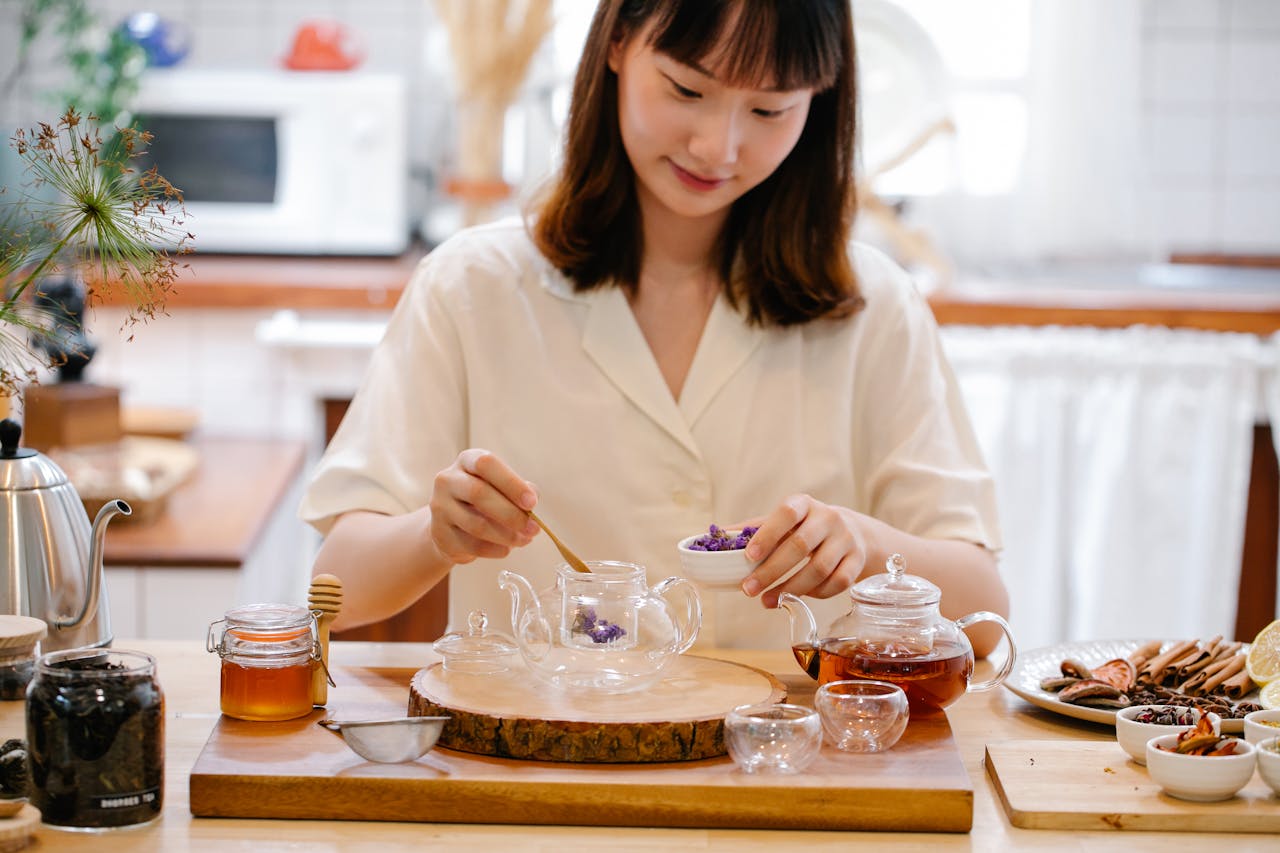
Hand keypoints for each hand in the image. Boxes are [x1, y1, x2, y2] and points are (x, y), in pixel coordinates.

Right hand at [428, 448, 539, 563]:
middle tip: (533, 528)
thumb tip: (532, 499)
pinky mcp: (440, 534)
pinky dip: (495, 550)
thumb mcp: (502, 487)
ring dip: (507, 536)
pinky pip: (472, 545)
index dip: (511, 483)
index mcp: (466, 461)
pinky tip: (507, 549)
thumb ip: (520, 489)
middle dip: (511, 514)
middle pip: (478, 493)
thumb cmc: (485, 500)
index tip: (532, 502)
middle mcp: (447, 480)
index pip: (486, 464)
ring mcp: (440, 507)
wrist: (452, 526)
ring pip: (477, 524)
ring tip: (525, 539)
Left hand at [739, 494, 870, 607]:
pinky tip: (797, 597)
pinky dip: (815, 593)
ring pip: (819, 569)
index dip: (768, 534)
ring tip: (767, 601)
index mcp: (804, 504)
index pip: (787, 514)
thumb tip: (714, 535)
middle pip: (800, 546)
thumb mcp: (784, 521)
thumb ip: (754, 528)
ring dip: (790, 588)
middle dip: (771, 571)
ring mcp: (846, 540)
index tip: (748, 556)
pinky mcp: (857, 561)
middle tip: (748, 590)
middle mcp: (828, 518)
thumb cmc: (806, 527)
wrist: (854, 532)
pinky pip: (837, 582)